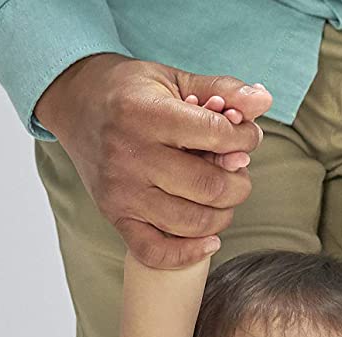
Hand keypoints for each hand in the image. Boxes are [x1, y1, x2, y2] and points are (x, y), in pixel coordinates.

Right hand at [35, 54, 273, 268]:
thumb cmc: (132, 91)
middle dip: (238, 183)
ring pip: (191, 223)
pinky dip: (189, 253)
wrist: (77, 103)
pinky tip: (209, 239)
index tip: (247, 137)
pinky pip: (156, 252)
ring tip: (222, 198)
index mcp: (145, 114)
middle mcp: (130, 156)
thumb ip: (222, 90)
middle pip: (208, 187)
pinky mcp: (116, 216)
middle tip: (237, 172)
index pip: (215, 135)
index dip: (245, 138)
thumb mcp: (174, 79)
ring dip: (222, 215)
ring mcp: (122, 192)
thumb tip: (264, 100)